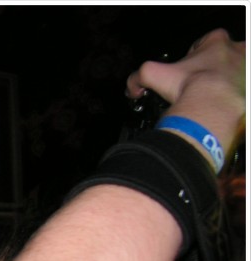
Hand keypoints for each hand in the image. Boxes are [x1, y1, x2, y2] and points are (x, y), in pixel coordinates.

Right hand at [126, 29, 244, 165]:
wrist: (213, 107)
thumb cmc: (191, 86)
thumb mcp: (154, 75)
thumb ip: (138, 77)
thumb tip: (133, 88)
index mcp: (216, 41)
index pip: (206, 42)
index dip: (194, 56)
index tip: (188, 70)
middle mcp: (237, 51)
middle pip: (224, 56)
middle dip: (212, 69)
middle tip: (199, 85)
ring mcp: (246, 70)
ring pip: (234, 74)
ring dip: (223, 83)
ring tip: (209, 99)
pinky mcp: (247, 89)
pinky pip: (239, 91)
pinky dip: (230, 99)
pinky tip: (218, 108)